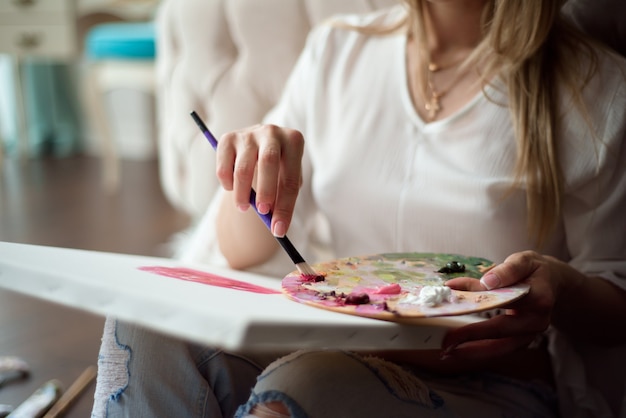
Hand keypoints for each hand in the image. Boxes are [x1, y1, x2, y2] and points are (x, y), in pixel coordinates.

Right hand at [216, 124, 304, 236]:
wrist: (259, 145)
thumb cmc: (278, 168)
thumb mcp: (287, 180)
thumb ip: (283, 200)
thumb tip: (277, 227)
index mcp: (294, 141)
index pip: (291, 179)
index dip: (285, 207)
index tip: (278, 230)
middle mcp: (272, 132)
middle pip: (268, 162)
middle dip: (266, 191)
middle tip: (262, 212)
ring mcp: (248, 133)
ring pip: (243, 168)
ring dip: (242, 194)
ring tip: (243, 207)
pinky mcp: (227, 138)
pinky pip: (224, 168)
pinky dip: (227, 184)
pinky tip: (232, 188)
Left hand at [441, 251, 568, 359]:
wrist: (554, 285)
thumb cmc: (535, 271)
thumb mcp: (524, 260)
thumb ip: (506, 270)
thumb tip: (486, 282)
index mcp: (539, 297)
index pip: (505, 299)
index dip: (478, 298)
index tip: (453, 296)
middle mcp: (536, 320)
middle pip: (502, 331)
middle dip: (472, 336)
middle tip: (447, 341)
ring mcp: (530, 334)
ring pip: (502, 348)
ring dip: (474, 352)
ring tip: (449, 354)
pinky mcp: (523, 340)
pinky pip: (500, 349)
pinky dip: (480, 351)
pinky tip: (460, 352)